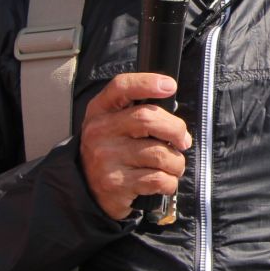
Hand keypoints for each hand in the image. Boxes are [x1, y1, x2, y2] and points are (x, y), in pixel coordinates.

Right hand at [79, 72, 191, 219]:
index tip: (170, 86)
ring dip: (176, 162)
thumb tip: (178, 125)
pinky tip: (164, 181)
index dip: (147, 82)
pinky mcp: (116, 183)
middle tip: (183, 141)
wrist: (86, 187)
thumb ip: (138, 112)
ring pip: (159, 154)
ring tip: (172, 166)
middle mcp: (100, 131)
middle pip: (147, 119)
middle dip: (176, 130)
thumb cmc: (112, 149)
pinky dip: (170, 182)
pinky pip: (158, 179)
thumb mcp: (113, 123)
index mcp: (100, 110)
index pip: (121, 87)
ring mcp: (107, 158)